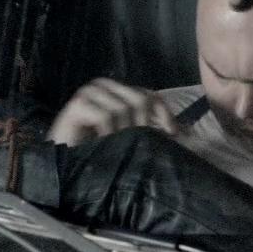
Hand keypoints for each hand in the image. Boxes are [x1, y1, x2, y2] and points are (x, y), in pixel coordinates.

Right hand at [48, 78, 179, 144]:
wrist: (65, 163)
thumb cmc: (98, 154)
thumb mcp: (130, 140)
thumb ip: (152, 131)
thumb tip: (187, 133)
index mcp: (119, 93)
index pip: (150, 95)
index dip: (164, 115)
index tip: (172, 136)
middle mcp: (106, 87)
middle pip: (140, 99)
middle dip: (143, 127)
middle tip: (135, 147)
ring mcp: (90, 93)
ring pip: (124, 108)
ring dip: (123, 133)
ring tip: (114, 148)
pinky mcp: (77, 104)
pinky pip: (106, 115)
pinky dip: (108, 134)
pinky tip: (102, 144)